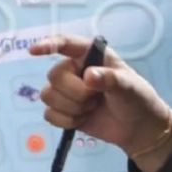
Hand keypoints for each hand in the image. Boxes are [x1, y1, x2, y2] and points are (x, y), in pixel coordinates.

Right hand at [29, 35, 171, 171]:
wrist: (138, 128)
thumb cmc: (137, 98)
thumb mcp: (130, 86)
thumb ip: (110, 79)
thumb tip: (89, 76)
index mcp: (90, 56)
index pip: (65, 44)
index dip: (48, 44)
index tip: (33, 51)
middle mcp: (74, 70)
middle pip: (54, 76)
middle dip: (75, 92)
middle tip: (96, 99)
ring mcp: (67, 91)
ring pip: (48, 95)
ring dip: (71, 107)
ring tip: (92, 108)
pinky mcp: (63, 111)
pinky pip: (49, 114)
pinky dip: (66, 121)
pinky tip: (83, 119)